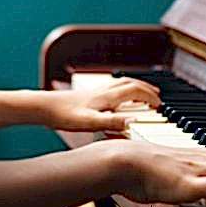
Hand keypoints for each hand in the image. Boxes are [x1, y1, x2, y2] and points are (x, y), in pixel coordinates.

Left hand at [44, 77, 161, 132]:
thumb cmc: (64, 116)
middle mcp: (104, 90)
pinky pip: (112, 86)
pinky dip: (123, 88)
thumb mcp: (89, 123)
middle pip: (132, 84)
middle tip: (159, 98)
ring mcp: (96, 91)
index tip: (161, 106)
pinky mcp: (88, 94)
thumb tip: (133, 122)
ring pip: (122, 83)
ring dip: (137, 86)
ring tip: (144, 93)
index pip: (136, 91)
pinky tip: (118, 97)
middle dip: (148, 90)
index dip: (150, 97)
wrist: (44, 107)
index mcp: (107, 97)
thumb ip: (111, 122)